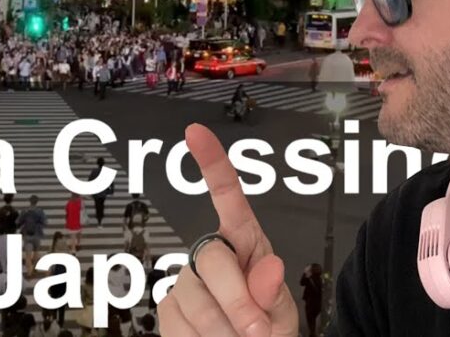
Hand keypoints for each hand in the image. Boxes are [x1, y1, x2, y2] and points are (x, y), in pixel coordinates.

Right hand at [160, 124, 299, 336]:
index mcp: (244, 241)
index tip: (195, 132)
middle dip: (237, 301)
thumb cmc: (267, 328)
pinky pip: (178, 326)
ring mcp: (185, 281)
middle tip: (257, 332)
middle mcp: (210, 253)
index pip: (227, 195)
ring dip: (224, 330)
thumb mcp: (281, 314)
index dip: (211, 162)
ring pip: (196, 300)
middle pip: (213, 260)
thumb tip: (270, 267)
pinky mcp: (168, 309)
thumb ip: (273, 293)